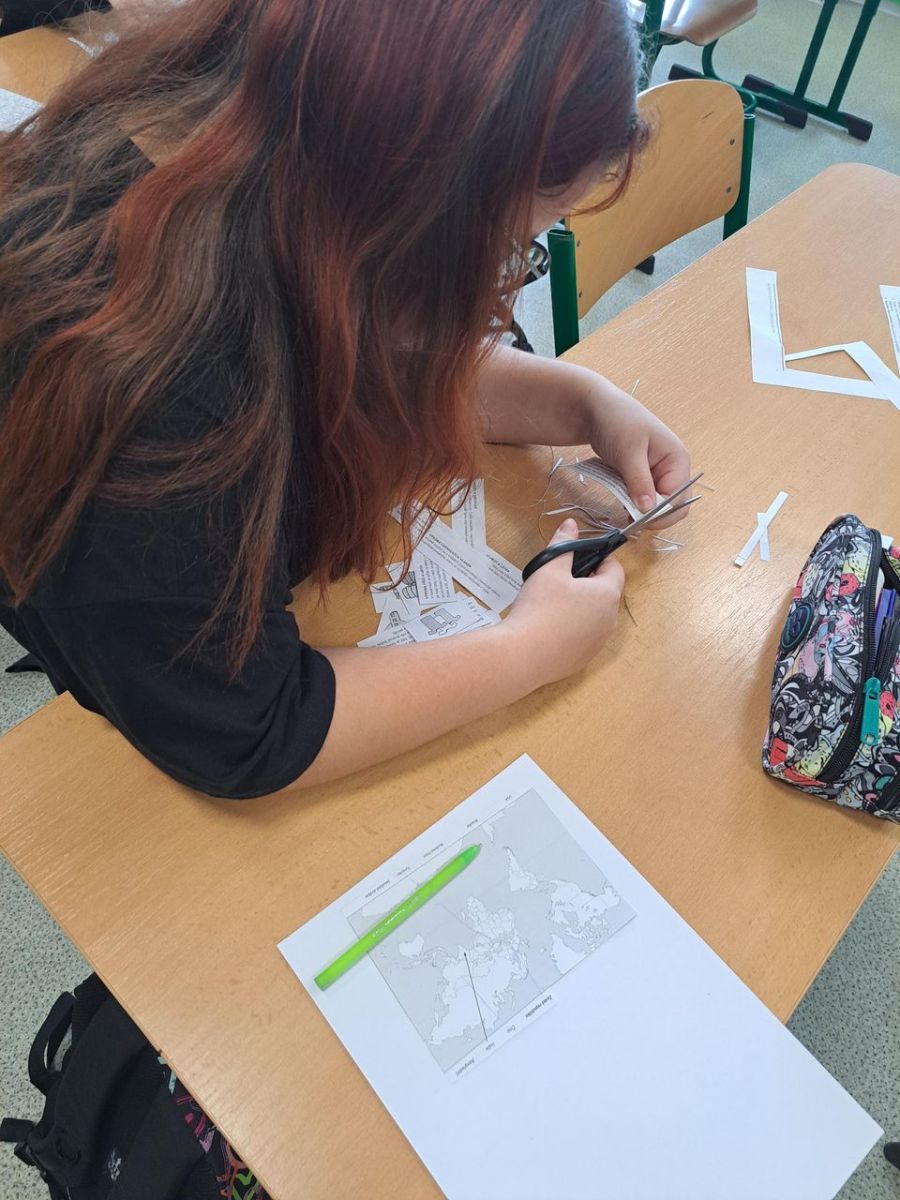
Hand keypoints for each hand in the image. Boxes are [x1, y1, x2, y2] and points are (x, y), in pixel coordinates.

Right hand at [505, 519, 623, 686]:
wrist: (522, 655)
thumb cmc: (539, 608)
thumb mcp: (549, 568)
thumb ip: (564, 544)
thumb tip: (571, 525)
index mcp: (607, 595)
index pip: (615, 569)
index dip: (598, 558)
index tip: (578, 557)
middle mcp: (610, 620)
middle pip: (604, 593)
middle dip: (586, 583)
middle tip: (559, 579)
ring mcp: (598, 643)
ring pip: (594, 616)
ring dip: (580, 607)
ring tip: (552, 603)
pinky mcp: (584, 659)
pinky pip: (583, 637)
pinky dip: (571, 629)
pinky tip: (549, 626)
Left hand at [582, 375, 691, 527]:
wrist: (595, 409)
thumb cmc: (617, 421)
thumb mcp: (628, 451)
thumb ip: (639, 481)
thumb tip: (648, 510)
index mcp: (677, 460)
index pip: (678, 500)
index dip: (660, 513)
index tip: (637, 519)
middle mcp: (673, 470)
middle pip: (673, 507)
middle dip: (654, 517)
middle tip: (630, 520)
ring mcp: (658, 475)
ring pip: (658, 507)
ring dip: (643, 514)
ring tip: (624, 514)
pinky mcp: (644, 479)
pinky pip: (645, 501)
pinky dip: (635, 508)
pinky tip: (623, 508)